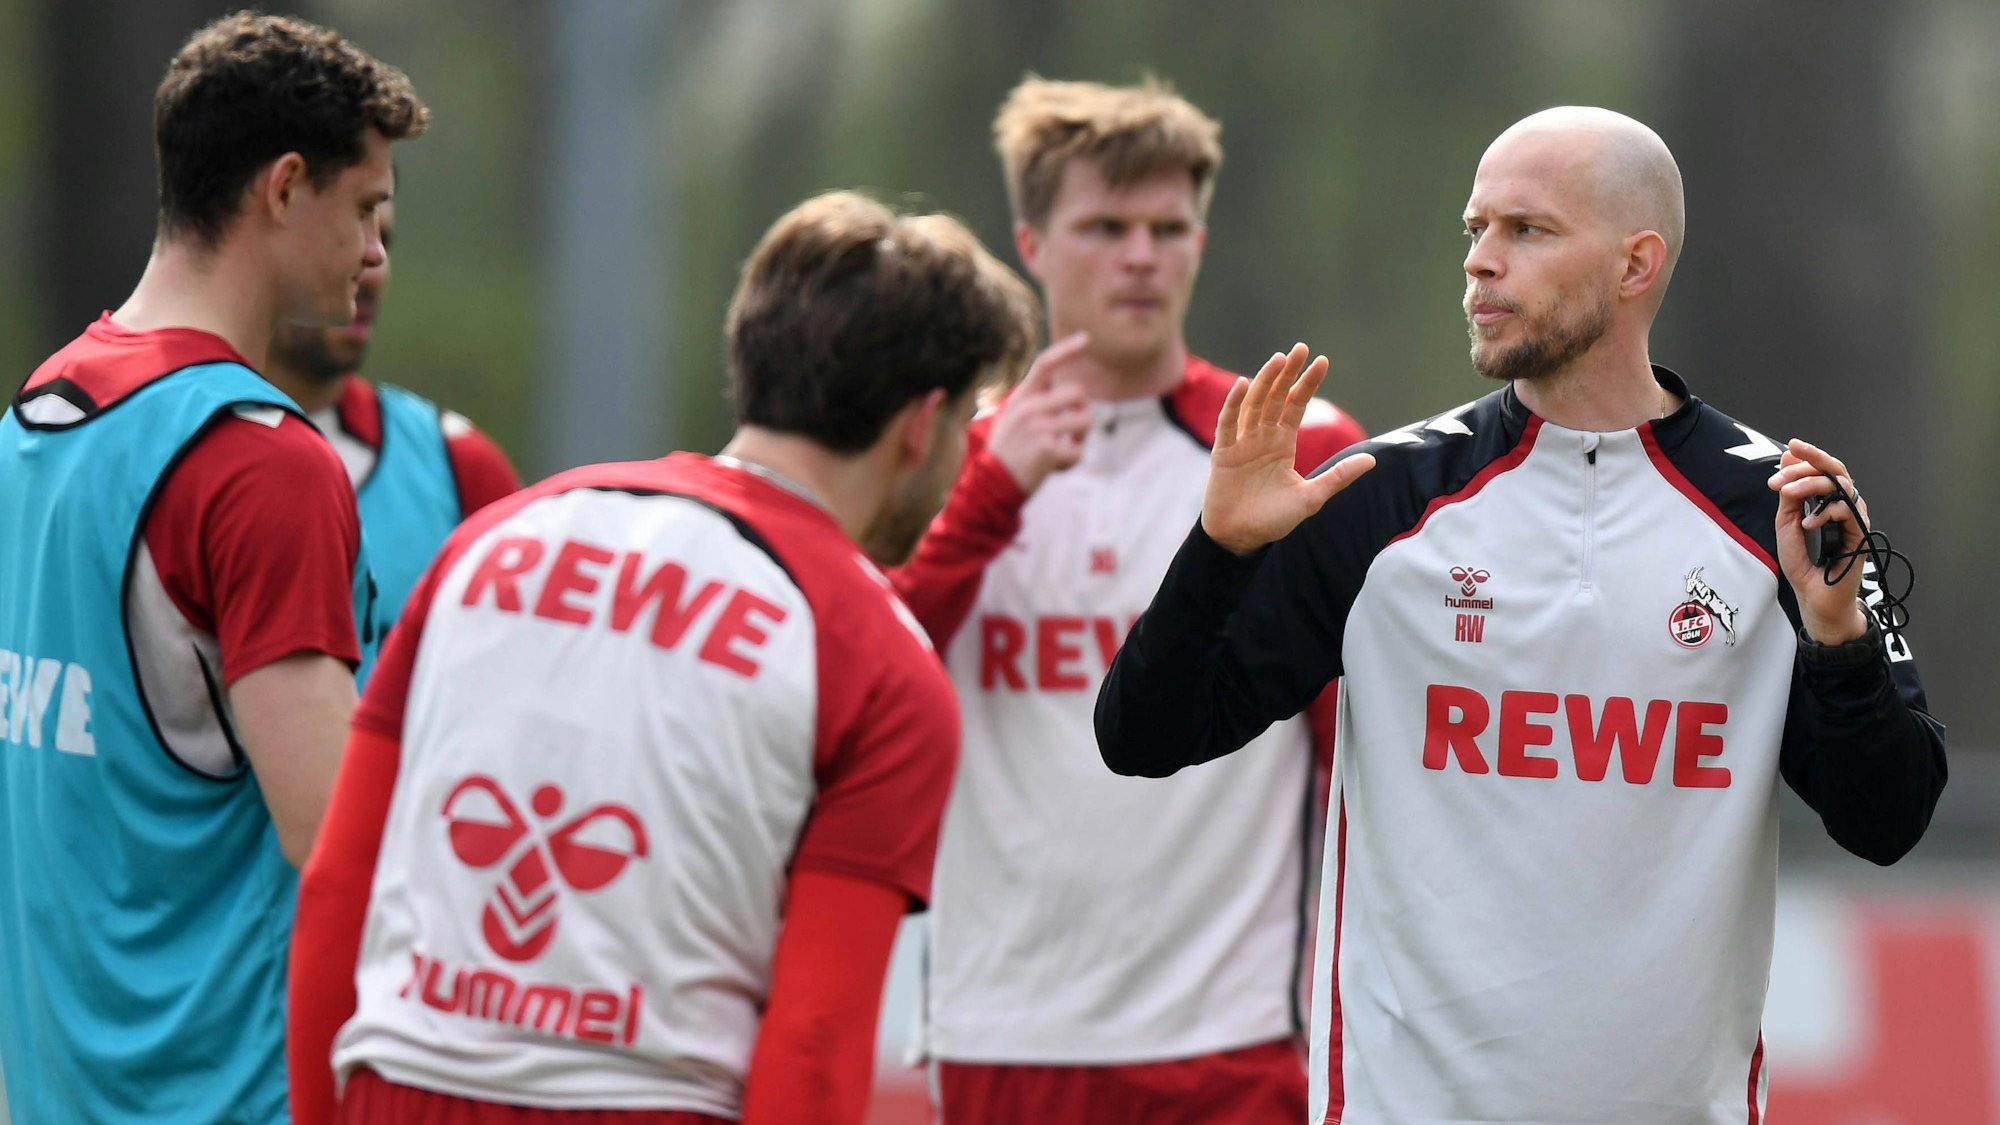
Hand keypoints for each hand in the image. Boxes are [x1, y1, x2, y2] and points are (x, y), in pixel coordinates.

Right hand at [987, 332, 1093, 494]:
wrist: (990, 486)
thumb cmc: (1007, 455)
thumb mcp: (1013, 421)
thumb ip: (1036, 404)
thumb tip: (1074, 394)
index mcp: (1021, 398)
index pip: (1044, 364)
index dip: (1066, 349)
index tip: (1087, 338)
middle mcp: (1028, 407)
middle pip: (1078, 394)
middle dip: (1082, 413)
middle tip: (1071, 433)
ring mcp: (1037, 426)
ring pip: (1085, 420)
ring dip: (1080, 439)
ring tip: (1061, 451)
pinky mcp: (1047, 448)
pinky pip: (1078, 451)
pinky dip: (1071, 463)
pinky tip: (1053, 468)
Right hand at [1202, 344, 1374, 554]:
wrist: (1242, 539)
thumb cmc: (1274, 520)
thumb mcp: (1312, 497)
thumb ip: (1338, 476)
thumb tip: (1373, 460)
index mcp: (1283, 444)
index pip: (1295, 405)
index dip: (1307, 384)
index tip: (1321, 361)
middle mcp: (1262, 438)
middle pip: (1275, 398)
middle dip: (1287, 373)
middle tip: (1300, 349)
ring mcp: (1242, 443)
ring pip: (1253, 405)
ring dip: (1265, 381)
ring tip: (1278, 359)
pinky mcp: (1223, 454)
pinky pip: (1228, 424)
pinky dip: (1234, 405)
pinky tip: (1244, 385)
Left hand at [1768, 437, 1871, 643]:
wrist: (1814, 598)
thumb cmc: (1804, 565)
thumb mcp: (1787, 525)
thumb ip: (1789, 498)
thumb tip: (1787, 466)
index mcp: (1828, 503)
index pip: (1822, 472)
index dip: (1805, 459)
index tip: (1786, 452)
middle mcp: (1844, 507)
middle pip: (1837, 471)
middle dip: (1813, 458)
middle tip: (1791, 454)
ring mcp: (1854, 519)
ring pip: (1843, 485)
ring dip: (1811, 484)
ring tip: (1789, 493)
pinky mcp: (1861, 534)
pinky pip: (1849, 509)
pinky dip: (1825, 511)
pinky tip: (1808, 523)